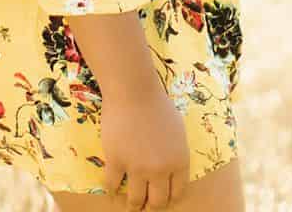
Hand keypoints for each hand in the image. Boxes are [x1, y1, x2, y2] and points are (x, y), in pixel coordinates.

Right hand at [100, 86, 189, 208]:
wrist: (133, 92)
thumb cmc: (157, 104)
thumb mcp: (178, 130)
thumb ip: (176, 150)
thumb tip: (171, 162)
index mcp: (179, 162)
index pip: (177, 191)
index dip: (169, 198)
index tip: (162, 200)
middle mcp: (161, 170)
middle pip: (158, 200)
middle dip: (152, 205)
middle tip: (146, 206)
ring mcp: (137, 167)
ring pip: (136, 198)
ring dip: (133, 205)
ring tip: (130, 207)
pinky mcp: (116, 161)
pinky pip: (113, 184)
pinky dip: (112, 190)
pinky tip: (112, 191)